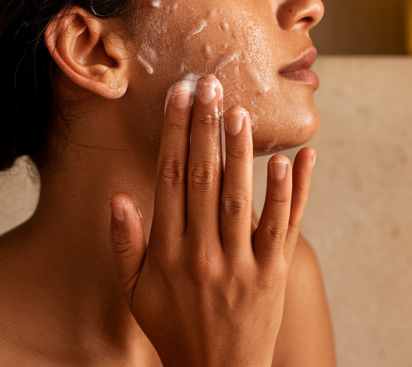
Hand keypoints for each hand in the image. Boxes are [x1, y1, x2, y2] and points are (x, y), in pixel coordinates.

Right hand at [108, 74, 314, 366]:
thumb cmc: (172, 327)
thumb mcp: (135, 292)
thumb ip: (124, 244)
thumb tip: (118, 197)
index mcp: (165, 252)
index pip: (168, 178)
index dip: (173, 133)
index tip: (178, 96)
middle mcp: (201, 253)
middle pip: (202, 178)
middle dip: (204, 128)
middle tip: (209, 83)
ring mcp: (239, 263)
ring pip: (240, 197)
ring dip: (241, 152)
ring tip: (240, 111)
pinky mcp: (272, 274)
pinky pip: (282, 227)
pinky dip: (289, 193)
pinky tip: (292, 161)